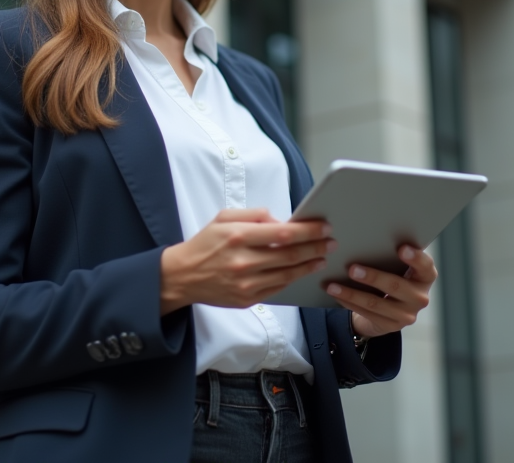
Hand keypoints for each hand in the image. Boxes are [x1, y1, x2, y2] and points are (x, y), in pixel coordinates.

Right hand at [160, 209, 334, 313]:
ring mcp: (246, 284)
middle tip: (331, 241)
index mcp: (238, 237)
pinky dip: (293, 279)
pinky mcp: (247, 299)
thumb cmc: (205, 244)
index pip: (283, 233)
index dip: (308, 230)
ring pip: (288, 274)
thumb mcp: (224, 218)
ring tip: (322, 256)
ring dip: (310, 265)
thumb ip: (254, 215)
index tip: (323, 226)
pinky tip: (303, 270)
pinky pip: (278, 288)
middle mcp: (244, 262)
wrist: (182, 277)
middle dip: (315, 247)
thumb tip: (281, 221)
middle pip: (291, 255)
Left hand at [325, 245, 437, 337]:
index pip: (425, 266)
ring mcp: (407, 314)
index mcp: (426, 276)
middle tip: (352, 269)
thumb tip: (365, 238)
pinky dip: (349, 303)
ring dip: (352, 294)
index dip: (415, 257)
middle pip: (396, 285)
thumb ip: (391, 255)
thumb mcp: (398, 266)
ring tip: (333, 285)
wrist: (392, 308)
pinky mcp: (392, 325)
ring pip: (376, 303)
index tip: (401, 248)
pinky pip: (367, 314)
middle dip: (372, 277)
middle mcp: (420, 296)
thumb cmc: (394, 275)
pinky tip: (336, 295)